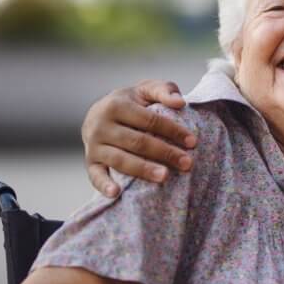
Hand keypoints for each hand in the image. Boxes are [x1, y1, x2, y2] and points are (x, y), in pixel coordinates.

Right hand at [82, 80, 195, 196]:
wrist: (99, 112)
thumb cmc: (132, 102)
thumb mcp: (146, 90)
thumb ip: (164, 90)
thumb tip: (180, 102)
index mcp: (116, 105)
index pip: (150, 120)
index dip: (172, 131)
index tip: (193, 142)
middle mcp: (101, 126)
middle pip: (137, 142)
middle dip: (164, 153)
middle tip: (187, 163)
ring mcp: (93, 146)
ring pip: (120, 160)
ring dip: (143, 169)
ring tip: (165, 176)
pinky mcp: (90, 162)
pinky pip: (95, 176)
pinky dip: (104, 185)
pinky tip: (116, 193)